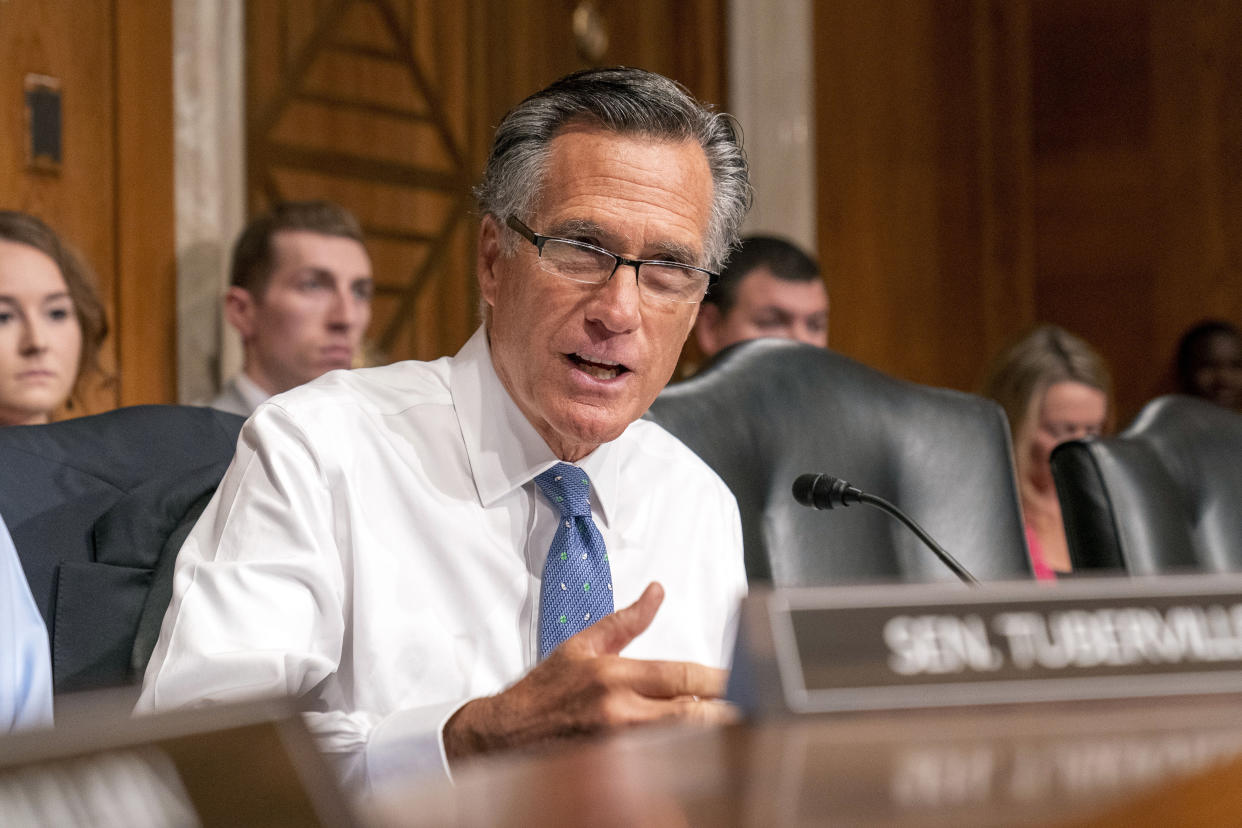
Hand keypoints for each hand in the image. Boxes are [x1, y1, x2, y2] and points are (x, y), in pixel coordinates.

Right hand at [443, 582, 734, 762]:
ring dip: (707, 736)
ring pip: (679, 743)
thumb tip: (656, 593)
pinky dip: (678, 761)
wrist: (504, 734)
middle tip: (752, 709)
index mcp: (614, 675)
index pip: (682, 675)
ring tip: (735, 731)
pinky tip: (696, 757)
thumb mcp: (582, 646)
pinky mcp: (611, 770)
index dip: (719, 679)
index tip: (742, 679)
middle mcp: (618, 711)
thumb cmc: (542, 691)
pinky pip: (656, 767)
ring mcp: (616, 745)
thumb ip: (626, 622)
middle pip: (689, 713)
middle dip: (723, 711)